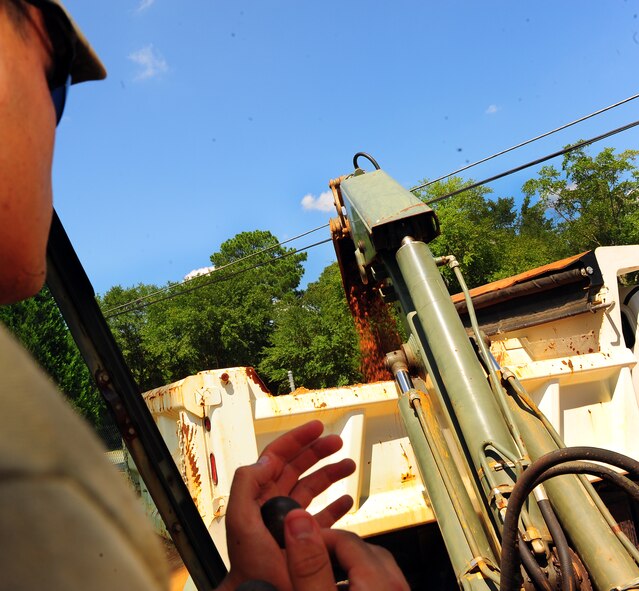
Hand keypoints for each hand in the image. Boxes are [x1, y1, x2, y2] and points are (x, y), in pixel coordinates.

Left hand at [220, 421, 355, 590]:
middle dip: (317, 451)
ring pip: (312, 487)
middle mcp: (274, 503)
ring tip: (349, 465)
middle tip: (337, 442)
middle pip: (296, 467)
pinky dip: (336, 505)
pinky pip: (322, 515)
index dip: (296, 439)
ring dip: (330, 474)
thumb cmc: (250, 566)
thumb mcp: (241, 522)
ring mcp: (290, 520)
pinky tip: (347, 500)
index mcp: (259, 495)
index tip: (316, 427)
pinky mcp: (304, 538)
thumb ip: (247, 485)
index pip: (276, 457)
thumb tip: (265, 461)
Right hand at [284, 509, 408, 590]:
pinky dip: (357, 584)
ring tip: (318, 575)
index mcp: (380, 582)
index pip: (346, 537)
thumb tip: (299, 522)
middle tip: (305, 557)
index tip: (294, 542)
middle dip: (332, 549)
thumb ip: (310, 566)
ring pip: (373, 569)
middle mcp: (397, 588)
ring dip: (345, 567)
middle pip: (363, 550)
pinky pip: (379, 587)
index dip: (315, 536)